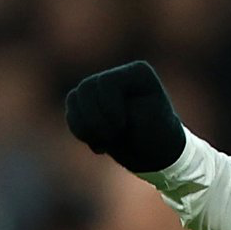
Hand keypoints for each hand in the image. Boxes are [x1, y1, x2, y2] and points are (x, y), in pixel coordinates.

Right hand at [64, 61, 185, 172]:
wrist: (158, 156)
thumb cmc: (159, 137)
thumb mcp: (148, 122)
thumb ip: (119, 107)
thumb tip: (87, 98)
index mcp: (138, 73)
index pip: (106, 82)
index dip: (109, 107)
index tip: (124, 126)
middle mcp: (117, 76)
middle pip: (85, 88)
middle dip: (96, 119)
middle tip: (115, 136)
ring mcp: (101, 89)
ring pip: (73, 99)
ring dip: (86, 127)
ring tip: (106, 143)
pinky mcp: (89, 105)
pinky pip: (71, 113)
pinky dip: (80, 132)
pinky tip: (99, 145)